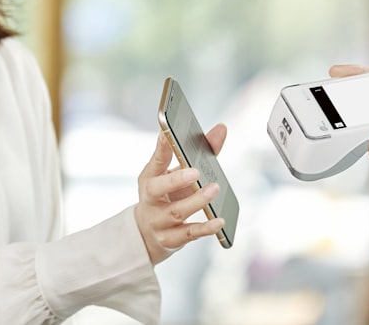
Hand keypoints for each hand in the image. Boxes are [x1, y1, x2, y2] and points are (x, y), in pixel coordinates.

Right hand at [134, 124, 227, 264]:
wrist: (147, 233)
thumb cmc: (166, 196)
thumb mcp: (174, 174)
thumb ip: (198, 152)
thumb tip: (221, 129)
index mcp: (150, 178)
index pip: (154, 161)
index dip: (161, 148)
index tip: (167, 134)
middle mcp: (151, 199)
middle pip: (158, 189)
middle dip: (176, 180)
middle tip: (196, 172)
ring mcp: (159, 221)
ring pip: (176, 212)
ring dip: (196, 201)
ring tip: (214, 189)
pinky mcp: (171, 239)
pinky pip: (189, 234)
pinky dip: (205, 228)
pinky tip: (219, 221)